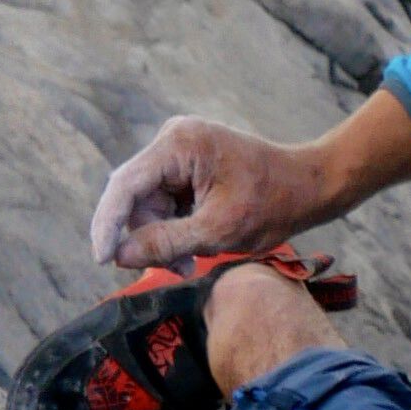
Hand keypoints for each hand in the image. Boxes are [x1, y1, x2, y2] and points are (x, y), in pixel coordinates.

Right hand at [89, 115, 309, 272]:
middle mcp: (172, 138)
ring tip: (191, 263)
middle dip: (148, 238)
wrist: (308, 186)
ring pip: (148, 204)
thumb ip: (166, 243)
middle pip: (135, 197)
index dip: (108, 225)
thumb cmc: (272, 204)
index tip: (102, 260)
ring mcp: (178, 150)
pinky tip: (195, 244)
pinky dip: (173, 228)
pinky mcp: (185, 164)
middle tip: (177, 270)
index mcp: (179, 144)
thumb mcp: (218, 232)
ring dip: (162, 237)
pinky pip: (163, 201)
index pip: (125, 185)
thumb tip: (119, 257)